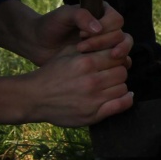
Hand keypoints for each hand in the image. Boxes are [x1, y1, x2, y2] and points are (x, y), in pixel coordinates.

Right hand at [0, 48, 132, 126]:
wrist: (33, 97)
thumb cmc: (52, 73)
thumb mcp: (68, 53)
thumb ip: (91, 47)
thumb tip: (114, 45)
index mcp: (86, 63)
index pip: (117, 56)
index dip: (116, 58)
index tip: (112, 61)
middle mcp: (91, 81)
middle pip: (122, 72)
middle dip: (118, 71)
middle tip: (110, 74)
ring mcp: (93, 100)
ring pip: (123, 87)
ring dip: (119, 86)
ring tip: (110, 85)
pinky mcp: (92, 115)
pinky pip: (121, 105)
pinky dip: (126, 100)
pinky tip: (125, 96)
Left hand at [28, 3, 132, 66]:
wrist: (38, 43)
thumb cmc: (50, 25)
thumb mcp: (63, 15)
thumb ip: (81, 16)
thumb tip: (98, 28)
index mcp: (101, 13)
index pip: (116, 20)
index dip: (104, 28)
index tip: (83, 33)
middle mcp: (107, 28)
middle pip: (121, 35)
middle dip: (104, 43)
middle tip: (82, 47)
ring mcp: (106, 44)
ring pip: (123, 48)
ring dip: (111, 54)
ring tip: (93, 59)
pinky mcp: (102, 58)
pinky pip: (118, 62)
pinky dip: (114, 65)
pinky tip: (99, 68)